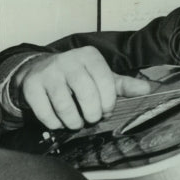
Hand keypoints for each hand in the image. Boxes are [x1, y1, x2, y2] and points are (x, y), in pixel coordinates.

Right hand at [11, 46, 153, 130]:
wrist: (38, 70)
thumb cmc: (77, 76)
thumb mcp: (101, 76)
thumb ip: (123, 84)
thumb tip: (148, 89)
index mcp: (89, 56)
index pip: (106, 82)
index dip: (108, 103)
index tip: (106, 111)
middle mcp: (68, 60)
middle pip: (87, 95)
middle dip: (92, 114)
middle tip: (91, 118)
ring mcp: (48, 73)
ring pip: (66, 107)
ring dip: (74, 122)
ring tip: (76, 122)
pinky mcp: (31, 87)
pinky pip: (46, 114)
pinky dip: (55, 123)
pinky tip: (59, 120)